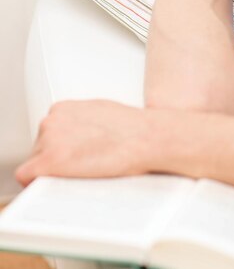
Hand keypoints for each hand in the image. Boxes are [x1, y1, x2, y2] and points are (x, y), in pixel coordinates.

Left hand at [15, 100, 171, 185]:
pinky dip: (38, 183)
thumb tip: (78, 137)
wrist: (146, 137)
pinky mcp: (50, 161)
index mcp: (62, 108)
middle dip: (56, 159)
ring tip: (80, 172)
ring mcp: (49, 140)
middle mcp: (51, 121)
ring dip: (52, 170)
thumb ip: (80, 122)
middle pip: (39, 149)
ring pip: (36, 163)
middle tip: (79, 166)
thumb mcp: (100, 113)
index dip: (58, 149)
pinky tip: (59, 185)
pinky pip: (27, 176)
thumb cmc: (131, 128)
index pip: (46, 134)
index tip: (70, 157)